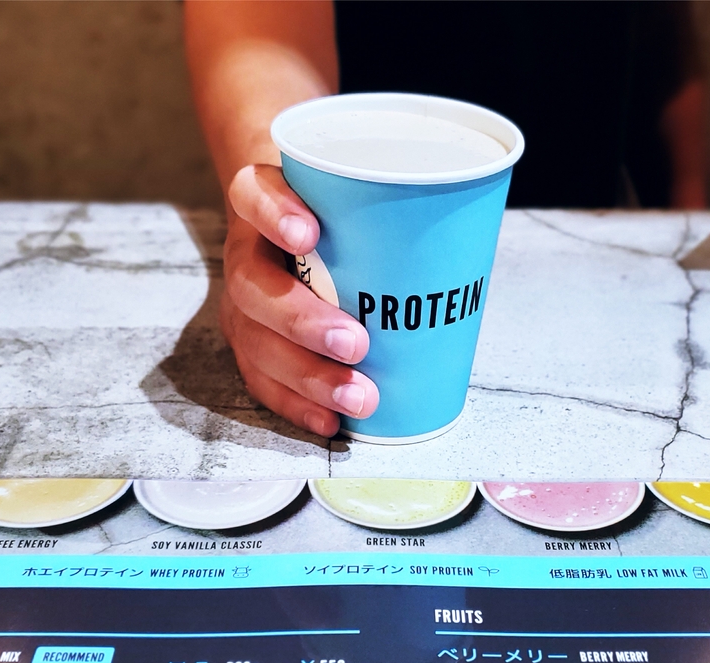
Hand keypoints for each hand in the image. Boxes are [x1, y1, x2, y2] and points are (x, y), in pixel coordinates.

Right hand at [222, 164, 378, 436]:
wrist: (292, 232)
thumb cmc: (337, 217)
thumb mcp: (354, 197)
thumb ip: (390, 204)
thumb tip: (465, 223)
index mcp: (264, 203)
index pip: (253, 194)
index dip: (273, 214)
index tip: (308, 234)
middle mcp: (248, 255)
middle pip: (254, 288)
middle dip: (303, 322)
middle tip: (356, 344)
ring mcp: (244, 306)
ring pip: (257, 344)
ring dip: (308, 377)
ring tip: (357, 397)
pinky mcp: (253, 346)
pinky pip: (265, 381)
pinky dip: (299, 404)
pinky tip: (331, 421)